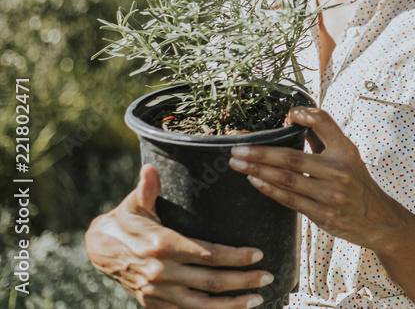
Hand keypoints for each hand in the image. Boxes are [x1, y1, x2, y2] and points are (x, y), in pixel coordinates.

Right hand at [85, 164, 272, 307]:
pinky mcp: (153, 303)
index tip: (257, 253)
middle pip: (210, 281)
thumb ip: (147, 188)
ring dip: (231, 305)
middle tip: (267, 277)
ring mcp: (157, 291)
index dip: (234, 256)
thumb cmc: (126, 220)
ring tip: (257, 300)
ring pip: (201, 305)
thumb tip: (150, 167)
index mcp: (161, 245)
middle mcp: (160, 272)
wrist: (99, 248)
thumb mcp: (135, 203)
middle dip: (243, 281)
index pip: (207, 254)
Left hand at [228, 107, 408, 253]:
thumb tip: (294, 119)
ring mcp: (332, 195)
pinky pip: (291, 200)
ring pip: (288, 180)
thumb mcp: (349, 157)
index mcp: (346, 150)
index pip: (323, 122)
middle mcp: (340, 170)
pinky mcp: (325, 215)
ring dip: (258, 171)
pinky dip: (270, 190)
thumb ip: (323, 139)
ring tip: (237, 164)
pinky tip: (254, 182)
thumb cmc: (357, 183)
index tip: (286, 115)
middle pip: (293, 157)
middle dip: (261, 153)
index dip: (303, 115)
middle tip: (237, 149)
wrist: (379, 219)